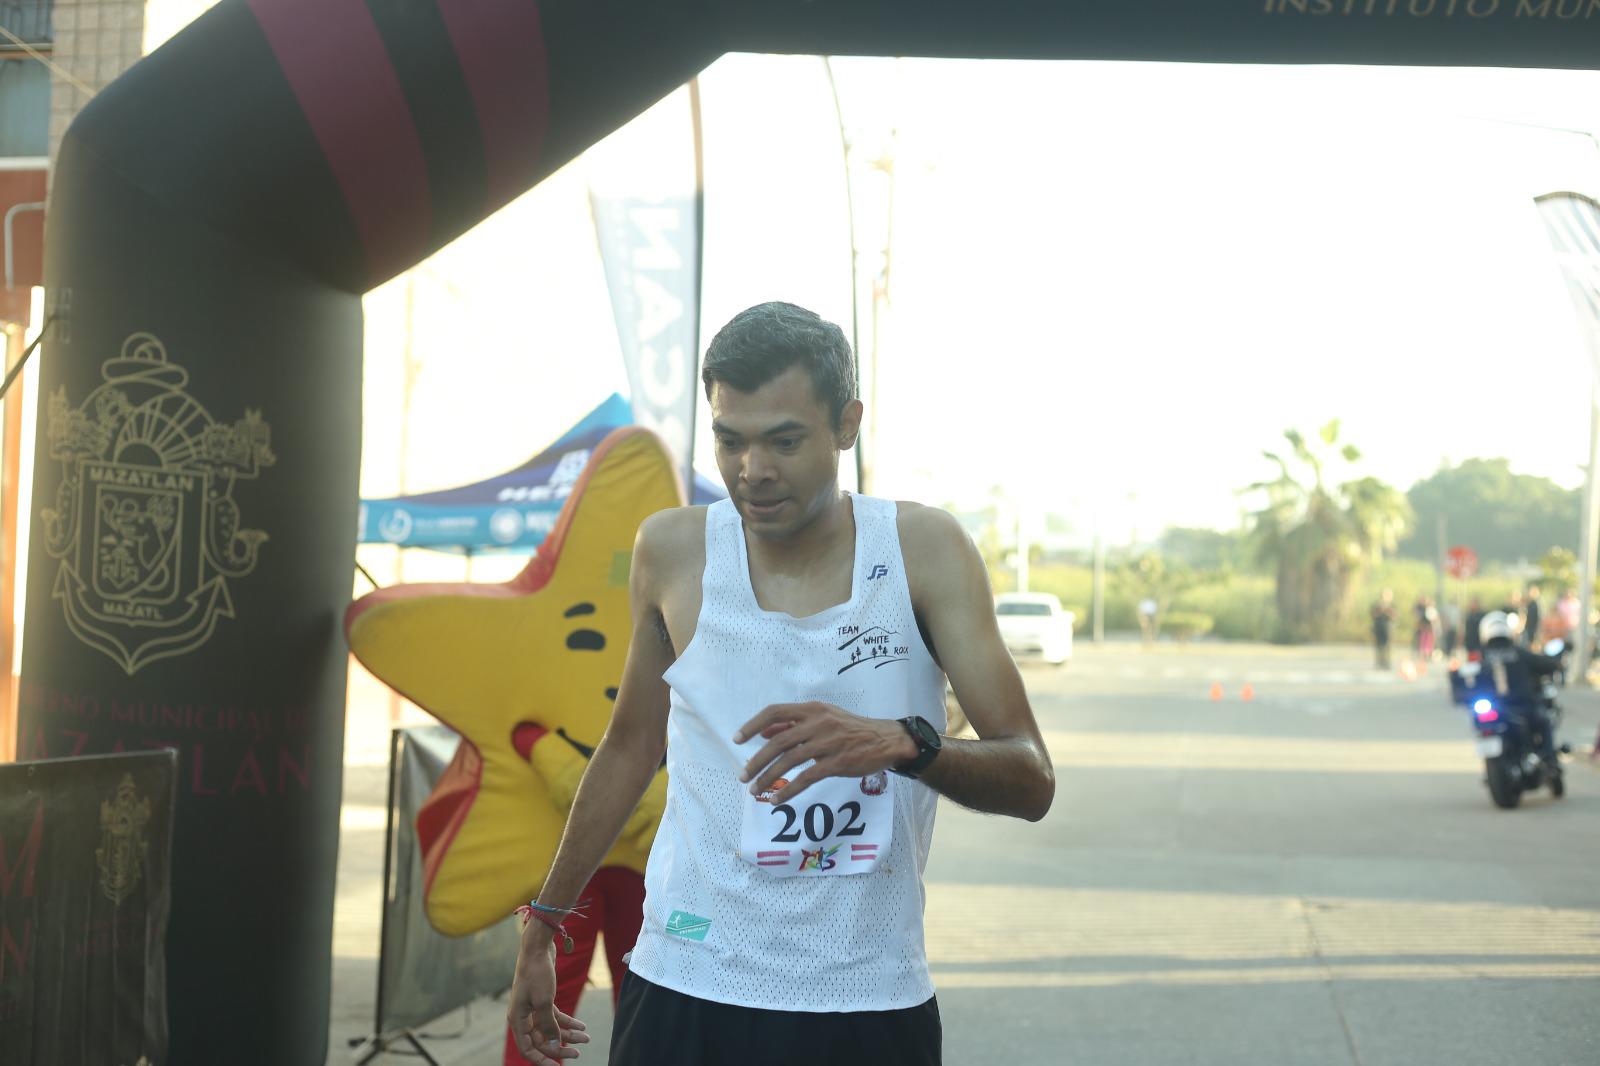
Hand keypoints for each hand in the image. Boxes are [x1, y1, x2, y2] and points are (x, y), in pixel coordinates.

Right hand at [508, 927, 589, 1063]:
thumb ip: (549, 1027)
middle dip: (560, 1047)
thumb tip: (555, 1047)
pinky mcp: (543, 1000)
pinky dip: (568, 1022)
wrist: (538, 947)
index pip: (527, 1049)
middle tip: (579, 1053)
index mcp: (518, 1019)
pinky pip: (555, 1017)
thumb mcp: (544, 1002)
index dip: (542, 1060)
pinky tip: (582, 1026)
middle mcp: (523, 1016)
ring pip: (551, 1028)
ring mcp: (533, 1008)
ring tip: (586, 1038)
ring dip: (568, 1035)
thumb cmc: (537, 973)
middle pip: (542, 1040)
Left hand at [734, 701, 914, 803]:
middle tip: (743, 776)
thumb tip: (763, 732)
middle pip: (778, 741)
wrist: (886, 740)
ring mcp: (828, 743)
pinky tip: (777, 799)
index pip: (775, 711)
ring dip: (768, 777)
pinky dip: (788, 790)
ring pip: (789, 760)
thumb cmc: (851, 729)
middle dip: (756, 760)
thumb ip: (792, 724)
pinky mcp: (837, 763)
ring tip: (755, 790)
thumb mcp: (823, 719)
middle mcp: (818, 723)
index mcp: (812, 709)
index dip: (753, 725)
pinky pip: (806, 778)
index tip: (737, 740)